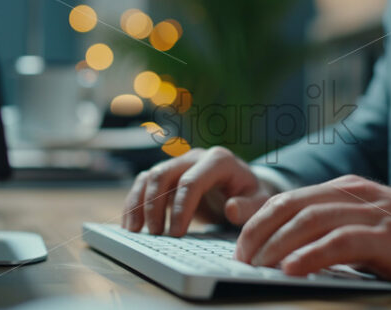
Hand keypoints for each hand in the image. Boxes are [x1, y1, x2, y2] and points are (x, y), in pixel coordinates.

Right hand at [122, 146, 273, 235]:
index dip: (181, 208)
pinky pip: (144, 183)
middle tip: (155, 235)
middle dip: (155, 206)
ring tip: (135, 231)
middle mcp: (195, 157)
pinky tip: (131, 224)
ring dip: (139, 203)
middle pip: (164, 174)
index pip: (192, 181)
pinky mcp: (168, 173)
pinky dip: (135, 202)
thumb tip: (231, 209)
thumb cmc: (251, 194)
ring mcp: (179, 162)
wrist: (244, 186)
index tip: (176, 234)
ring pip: (150, 177)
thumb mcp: (259, 201)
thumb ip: (249, 206)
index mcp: (219, 160)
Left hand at [234, 175, 390, 288]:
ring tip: (256, 266)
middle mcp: (352, 195)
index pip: (288, 199)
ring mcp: (370, 212)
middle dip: (258, 232)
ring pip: (309, 221)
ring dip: (277, 245)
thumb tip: (288, 253)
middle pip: (290, 206)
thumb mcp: (363, 227)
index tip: (238, 246)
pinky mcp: (386, 236)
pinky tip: (292, 270)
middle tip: (239, 259)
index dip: (258, 220)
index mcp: (343, 191)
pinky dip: (312, 255)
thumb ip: (329, 231)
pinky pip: (340, 242)